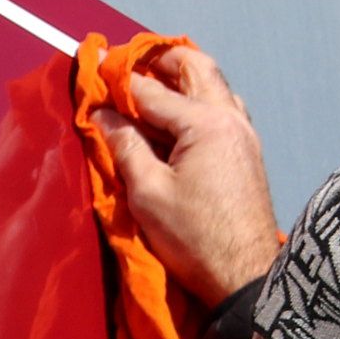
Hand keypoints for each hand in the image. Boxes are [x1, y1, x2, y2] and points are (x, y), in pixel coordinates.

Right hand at [93, 42, 282, 304]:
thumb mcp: (148, 193)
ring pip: (212, 85)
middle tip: (126, 67)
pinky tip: (172, 121)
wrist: (246, 277)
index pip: (152, 89)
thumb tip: (103, 115)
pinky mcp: (246, 152)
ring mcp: (243, 134)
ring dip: (179, 79)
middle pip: (194, 67)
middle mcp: (231, 118)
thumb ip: (125, 146)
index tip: (93, 68)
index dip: (117, 79)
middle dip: (158, 60)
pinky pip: (220, 108)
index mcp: (205, 123)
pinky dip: (194, 101)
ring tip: (146, 90)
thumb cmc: (196, 240)